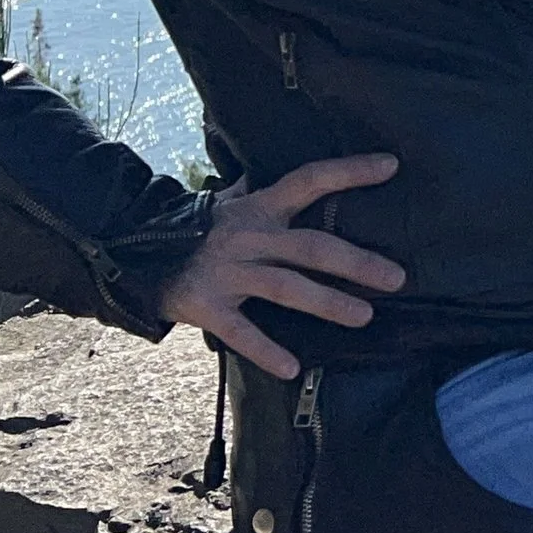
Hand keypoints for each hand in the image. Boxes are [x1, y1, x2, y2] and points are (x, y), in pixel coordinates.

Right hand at [159, 153, 407, 378]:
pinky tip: (293, 367)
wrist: (135, 254)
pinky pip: (241, 332)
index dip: (349, 171)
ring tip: (364, 316)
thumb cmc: (200, 230)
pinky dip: (266, 350)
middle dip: (356, 262)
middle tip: (397, 277)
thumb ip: (267, 193)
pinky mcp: (206, 306)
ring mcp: (228, 272)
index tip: (390, 165)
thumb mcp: (232, 203)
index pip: (310, 180)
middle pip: (310, 247)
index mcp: (259, 206)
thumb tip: (310, 177)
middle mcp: (248, 236)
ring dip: (328, 302)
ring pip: (286, 288)